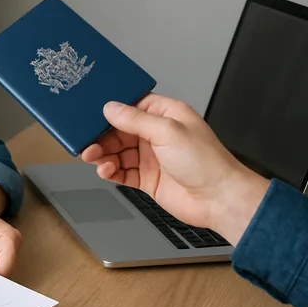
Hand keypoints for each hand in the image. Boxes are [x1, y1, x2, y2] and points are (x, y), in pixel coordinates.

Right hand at [80, 93, 269, 243]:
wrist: (219, 199)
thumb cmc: (206, 162)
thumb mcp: (167, 131)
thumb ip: (135, 119)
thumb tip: (111, 108)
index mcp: (166, 115)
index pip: (132, 107)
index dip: (112, 111)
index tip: (93, 116)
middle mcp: (157, 135)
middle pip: (120, 131)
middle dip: (102, 138)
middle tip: (89, 144)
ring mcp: (152, 157)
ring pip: (118, 152)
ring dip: (104, 155)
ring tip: (94, 159)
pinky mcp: (148, 178)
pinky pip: (122, 172)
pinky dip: (111, 172)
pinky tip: (107, 171)